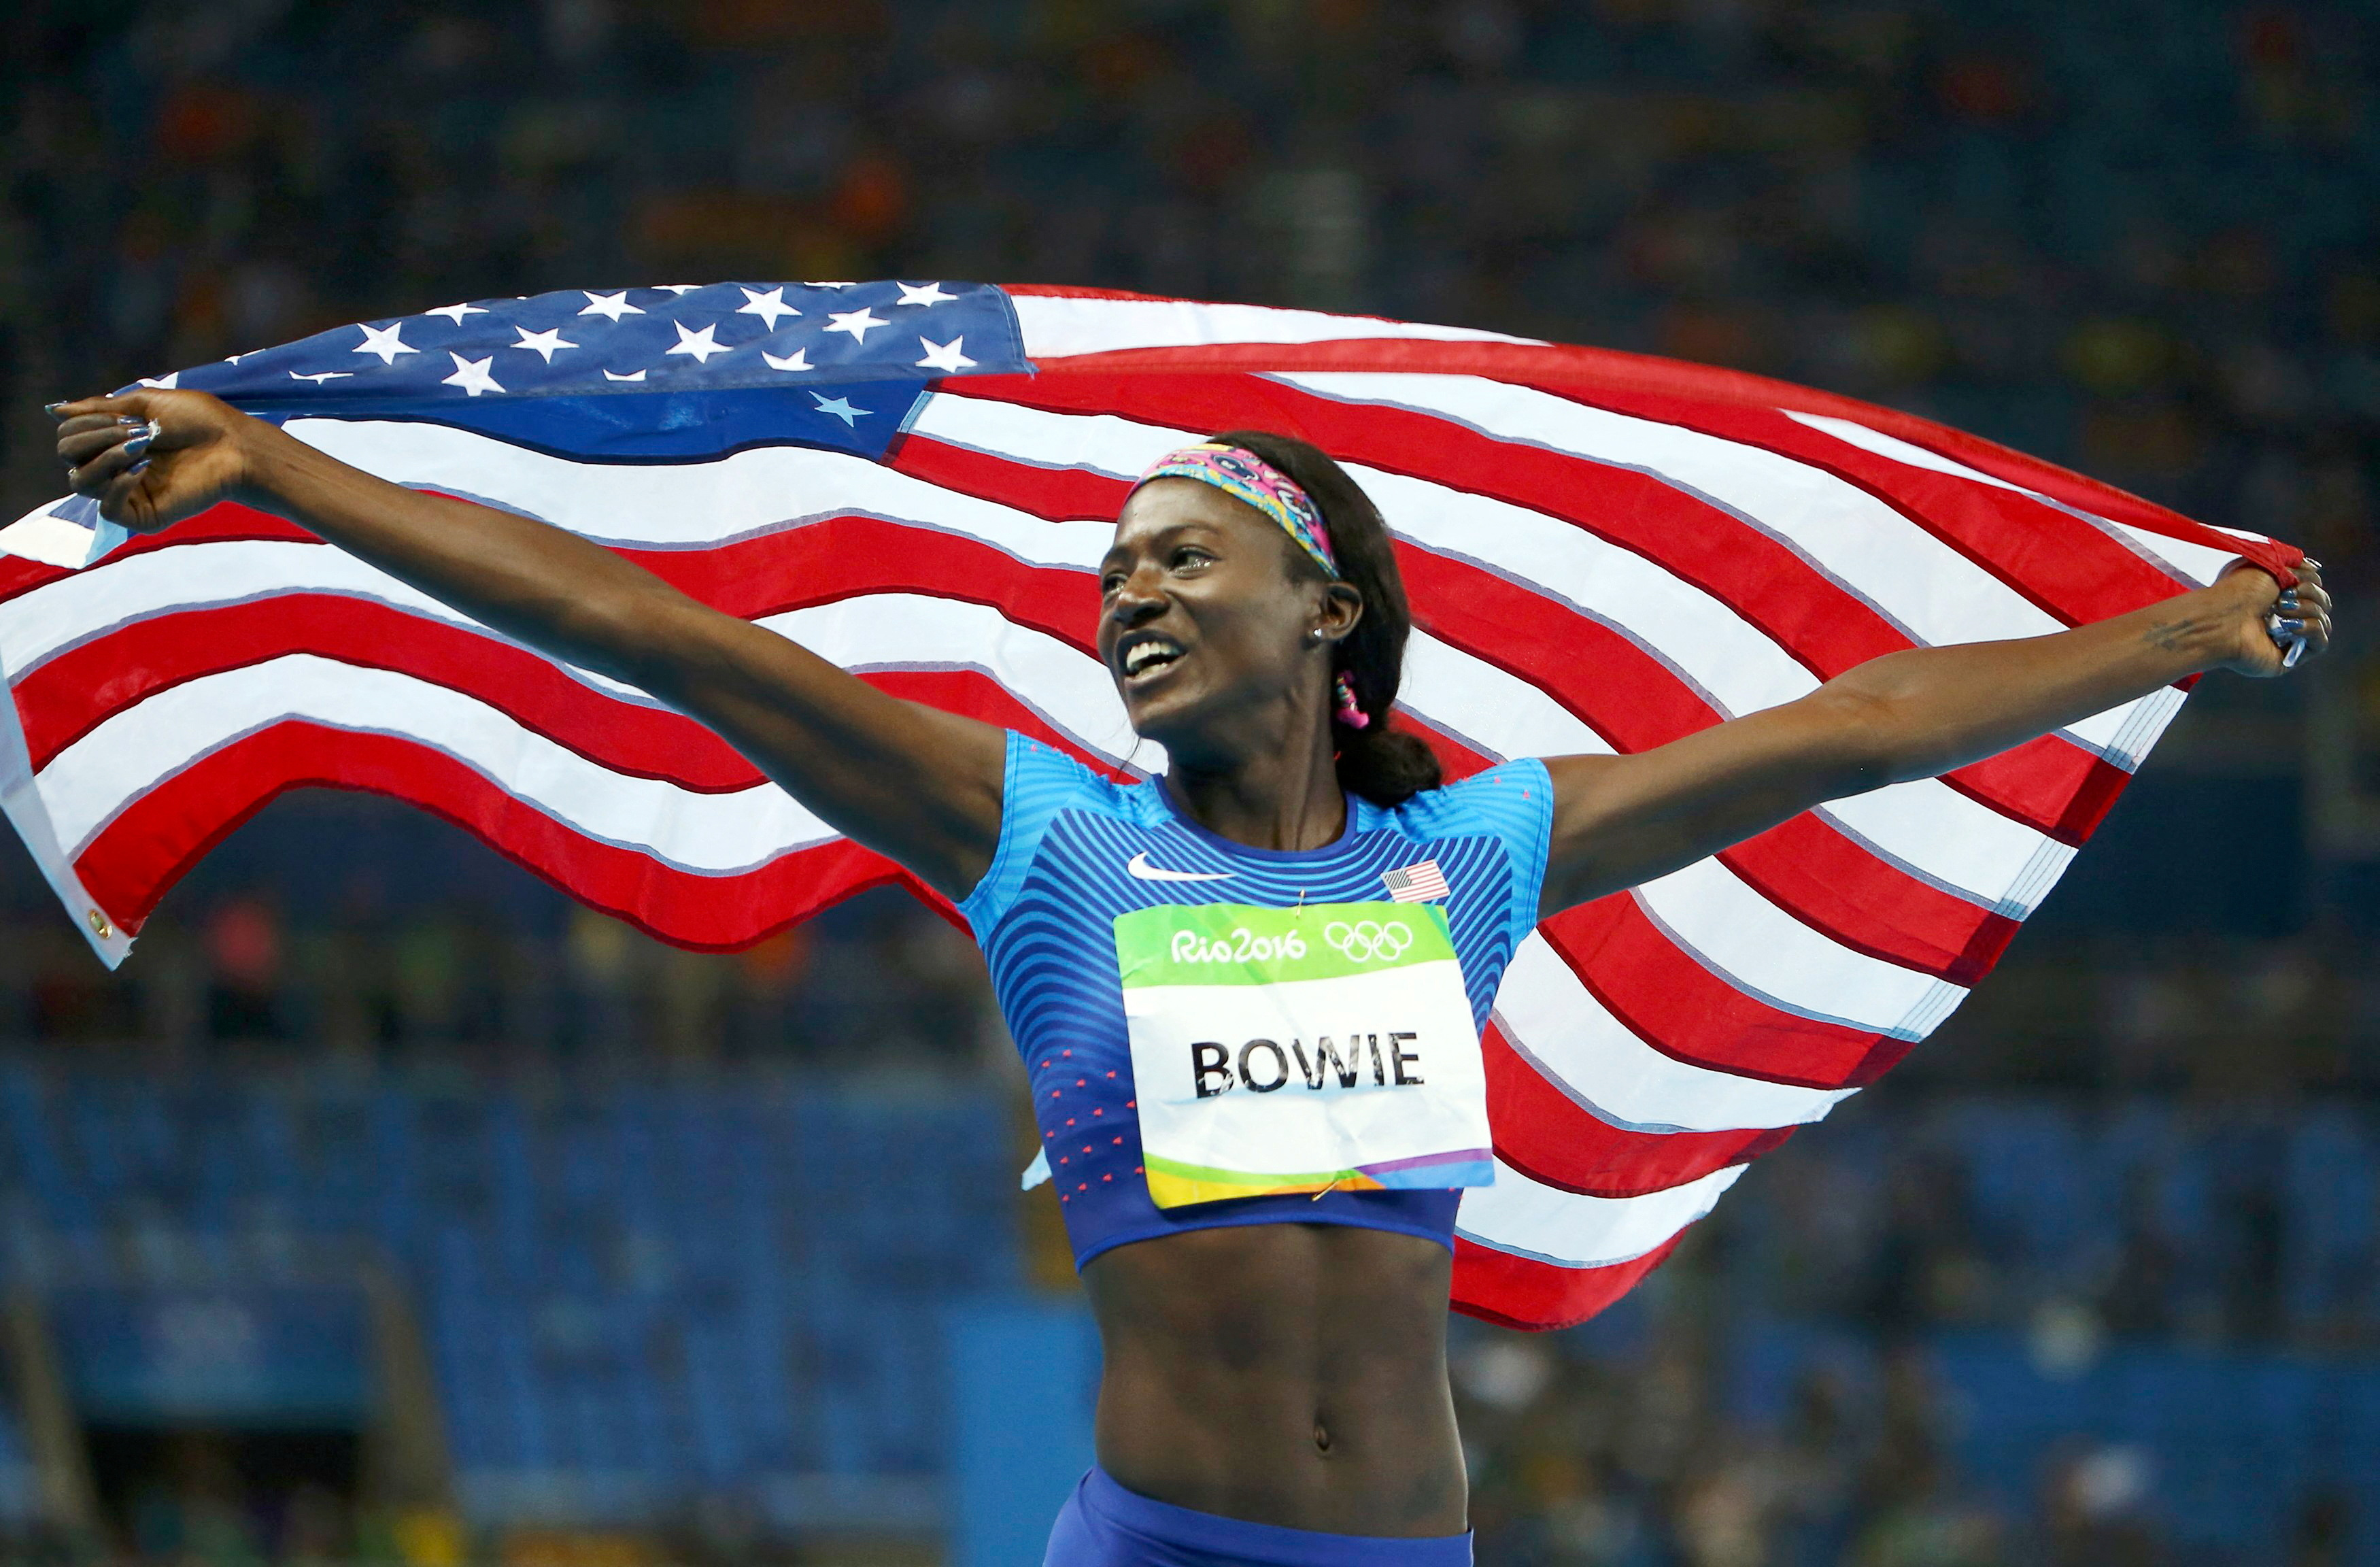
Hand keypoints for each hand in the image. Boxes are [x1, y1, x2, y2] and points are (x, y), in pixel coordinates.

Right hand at [50, 389, 260, 533]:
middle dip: (94, 436)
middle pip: (67, 456)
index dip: (87, 422)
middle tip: (136, 431)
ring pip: (80, 481)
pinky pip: (108, 509)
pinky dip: (119, 485)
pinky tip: (143, 469)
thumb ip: (99, 409)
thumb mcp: (144, 404)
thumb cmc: (199, 420)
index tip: (129, 416)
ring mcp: (127, 493)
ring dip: (106, 456)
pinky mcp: (144, 515)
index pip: (68, 436)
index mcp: (112, 442)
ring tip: (141, 446)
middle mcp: (114, 468)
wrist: (235, 445)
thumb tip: (54, 410)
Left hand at [2216, 557, 2331, 677]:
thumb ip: (2294, 564)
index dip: (2310, 580)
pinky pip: (2320, 642)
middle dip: (2309, 593)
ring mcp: (2288, 638)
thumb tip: (2315, 568)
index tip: (2292, 577)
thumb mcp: (2268, 565)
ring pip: (2323, 621)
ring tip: (2281, 610)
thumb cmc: (2237, 591)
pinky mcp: (2290, 658)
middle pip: (2322, 603)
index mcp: (2278, 596)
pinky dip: (2311, 629)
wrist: (2220, 620)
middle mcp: (2284, 617)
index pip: (2314, 587)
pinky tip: (2290, 627)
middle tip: (2283, 596)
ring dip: (2308, 609)